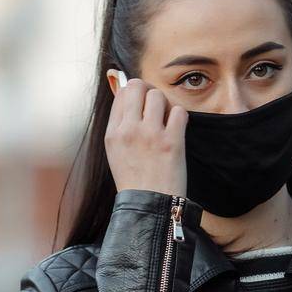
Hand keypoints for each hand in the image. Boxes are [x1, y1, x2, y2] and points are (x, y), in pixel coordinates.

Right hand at [105, 74, 187, 197]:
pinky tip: (176, 131)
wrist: (149, 205)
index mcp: (112, 134)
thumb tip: (125, 90)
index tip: (141, 104)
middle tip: (155, 106)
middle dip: (149, 92)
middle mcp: (128, 130)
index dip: (134, 94)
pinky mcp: (171, 141)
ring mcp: (150, 134)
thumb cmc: (134, 179)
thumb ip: (120, 124)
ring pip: (158, 96)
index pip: (122, 94)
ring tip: (166, 120)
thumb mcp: (116, 151)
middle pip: (138, 86)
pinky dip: (179, 118)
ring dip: (165, 104)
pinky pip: (178, 111)